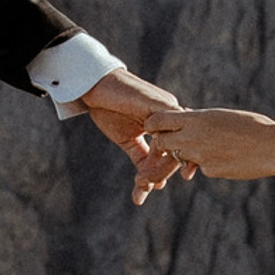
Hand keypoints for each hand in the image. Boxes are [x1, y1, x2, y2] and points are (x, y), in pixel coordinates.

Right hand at [79, 67, 189, 203]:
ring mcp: (167, 108)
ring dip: (163, 164)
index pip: (177, 148)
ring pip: (176, 141)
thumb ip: (142, 157)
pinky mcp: (160, 104)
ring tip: (148, 180)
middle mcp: (171, 114)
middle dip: (167, 171)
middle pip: (180, 147)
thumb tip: (154, 184)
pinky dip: (160, 149)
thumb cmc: (109, 109)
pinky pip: (167, 130)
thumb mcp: (128, 139)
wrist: (94, 87)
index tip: (158, 187)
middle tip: (153, 187)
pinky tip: (148, 163)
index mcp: (165, 122)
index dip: (172, 169)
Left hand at [140, 104, 274, 180]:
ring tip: (212, 146)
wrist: (271, 147)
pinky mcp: (210, 171)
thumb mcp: (222, 116)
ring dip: (188, 154)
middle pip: (162, 143)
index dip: (154, 124)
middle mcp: (193, 137)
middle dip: (165, 143)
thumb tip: (185, 116)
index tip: (156, 126)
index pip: (158, 120)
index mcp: (196, 119)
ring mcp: (200, 156)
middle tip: (173, 141)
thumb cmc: (252, 125)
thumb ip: (201, 118)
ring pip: (181, 157)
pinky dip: (210, 163)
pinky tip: (229, 158)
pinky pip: (202, 167)